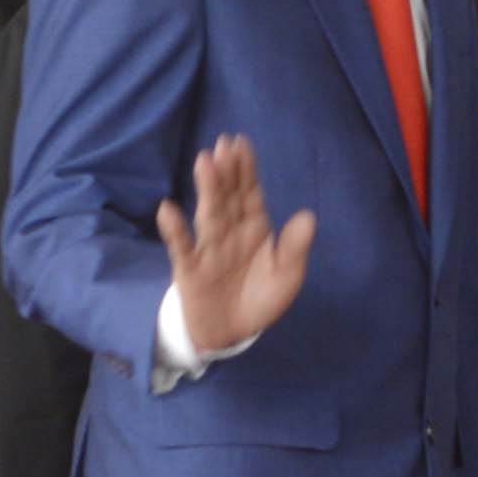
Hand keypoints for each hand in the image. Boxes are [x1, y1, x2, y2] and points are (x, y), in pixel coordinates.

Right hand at [157, 134, 315, 358]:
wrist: (231, 333)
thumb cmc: (259, 298)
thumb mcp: (286, 277)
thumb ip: (295, 248)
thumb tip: (309, 216)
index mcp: (254, 227)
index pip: (249, 193)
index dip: (246, 169)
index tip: (241, 143)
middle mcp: (229, 232)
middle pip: (228, 197)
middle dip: (227, 171)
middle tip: (223, 144)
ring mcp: (208, 249)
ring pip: (208, 215)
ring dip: (207, 190)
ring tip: (205, 163)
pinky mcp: (190, 270)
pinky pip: (181, 248)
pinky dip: (175, 230)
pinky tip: (168, 210)